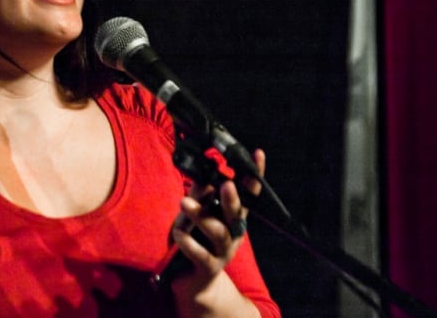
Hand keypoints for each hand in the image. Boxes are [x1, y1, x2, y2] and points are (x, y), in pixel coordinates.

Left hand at [170, 149, 266, 315]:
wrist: (196, 282)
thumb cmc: (198, 239)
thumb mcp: (200, 214)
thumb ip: (202, 196)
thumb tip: (203, 177)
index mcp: (235, 216)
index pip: (248, 193)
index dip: (254, 175)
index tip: (258, 153)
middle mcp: (234, 232)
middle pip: (236, 212)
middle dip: (231, 198)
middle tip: (225, 184)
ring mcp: (223, 251)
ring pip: (217, 231)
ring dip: (201, 216)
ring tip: (184, 203)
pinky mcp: (209, 266)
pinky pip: (199, 254)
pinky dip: (188, 243)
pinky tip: (178, 234)